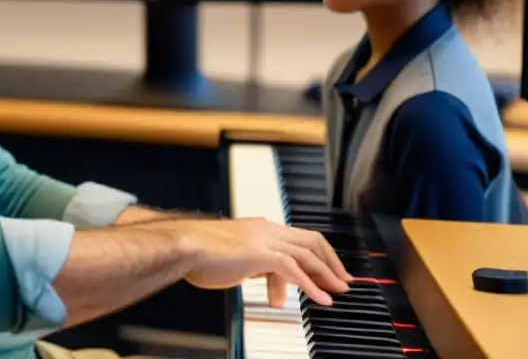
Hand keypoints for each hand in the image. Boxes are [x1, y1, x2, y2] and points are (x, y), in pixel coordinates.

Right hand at [176, 217, 351, 305]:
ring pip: (307, 254)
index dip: (319, 253)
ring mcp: (263, 239)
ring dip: (327, 274)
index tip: (330, 270)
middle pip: (311, 240)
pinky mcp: (259, 254)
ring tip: (339, 291)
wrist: (182, 245)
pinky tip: (320, 299)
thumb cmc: (199, 254)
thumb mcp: (235, 261)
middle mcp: (265, 229)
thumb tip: (270, 283)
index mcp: (260, 228)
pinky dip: (311, 285)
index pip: (298, 237)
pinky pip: (293, 270)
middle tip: (344, 280)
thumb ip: (255, 268)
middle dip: (331, 261)